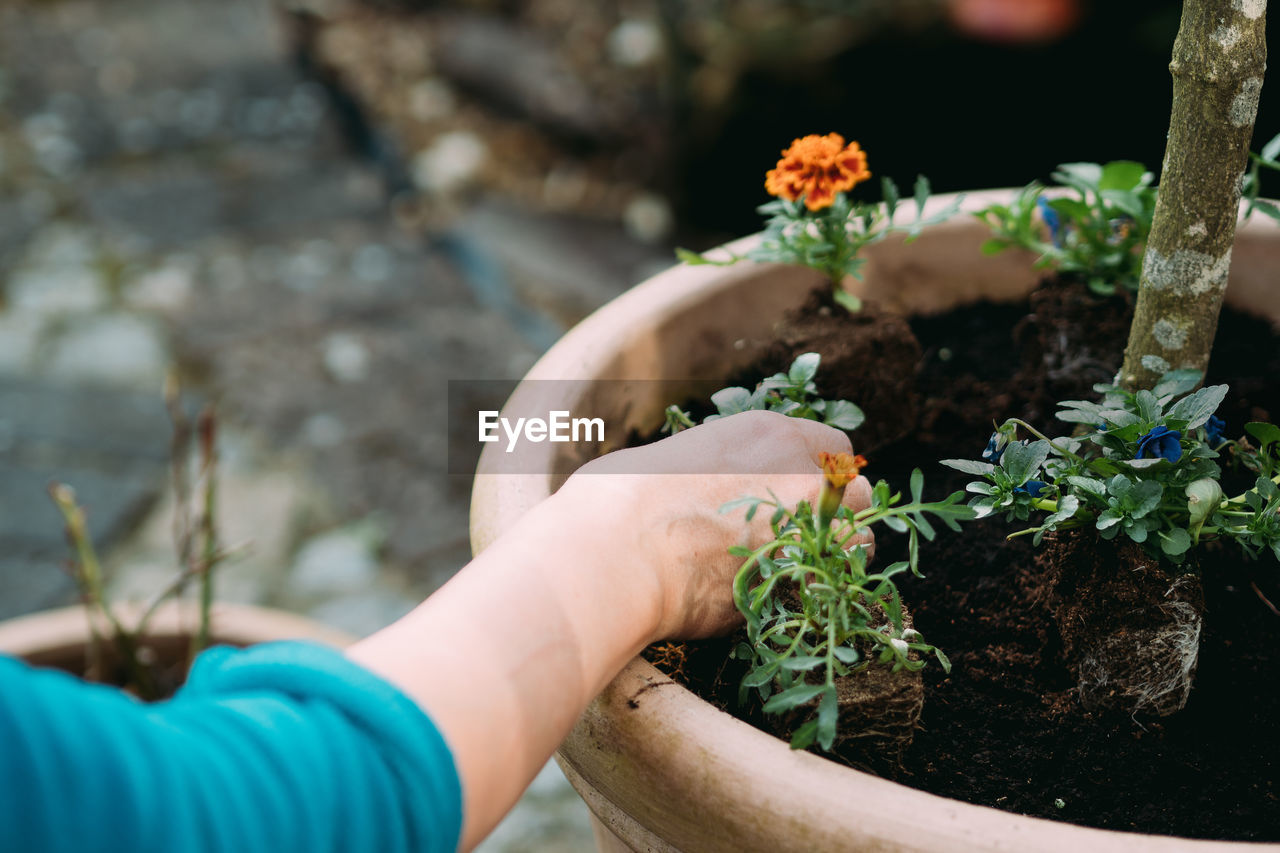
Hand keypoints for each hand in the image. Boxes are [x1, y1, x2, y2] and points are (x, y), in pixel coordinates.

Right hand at [562, 410, 872, 640]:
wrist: (615, 553)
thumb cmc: (623, 498)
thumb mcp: (678, 456)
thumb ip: (725, 468)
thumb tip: (725, 486)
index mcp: (770, 435)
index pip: (836, 446)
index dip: (821, 471)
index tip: (801, 491)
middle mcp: (801, 477)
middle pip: (860, 494)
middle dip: (840, 514)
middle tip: (802, 534)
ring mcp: (807, 534)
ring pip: (859, 545)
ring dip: (837, 556)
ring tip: (796, 569)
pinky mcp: (797, 585)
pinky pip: (829, 591)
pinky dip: (813, 597)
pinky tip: (780, 599)